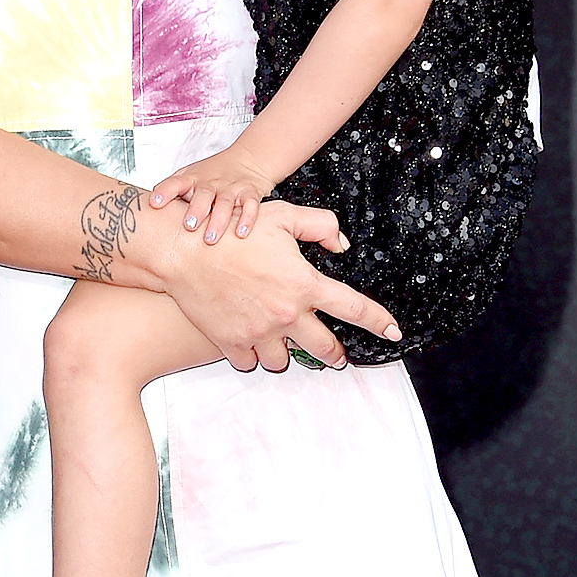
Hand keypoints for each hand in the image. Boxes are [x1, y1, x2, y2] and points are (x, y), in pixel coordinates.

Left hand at [151, 145, 280, 242]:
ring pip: (225, 203)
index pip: (175, 182)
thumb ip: (172, 192)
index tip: (155, 203)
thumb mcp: (189, 177)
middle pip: (203, 195)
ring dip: (218, 221)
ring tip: (210, 238)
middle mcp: (210, 183)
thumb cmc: (211, 174)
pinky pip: (250, 206)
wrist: (247, 158)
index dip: (165, 191)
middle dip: (196, 211)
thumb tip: (146, 214)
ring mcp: (231, 188)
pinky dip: (247, 219)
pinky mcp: (250, 193)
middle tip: (188, 226)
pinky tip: (241, 233)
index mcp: (191, 178)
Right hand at [157, 200, 400, 372]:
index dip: (378, 322)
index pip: (354, 308)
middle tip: (336, 354)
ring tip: (282, 341)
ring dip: (286, 353)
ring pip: (283, 361)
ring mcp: (258, 332)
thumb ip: (319, 225)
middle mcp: (286, 314)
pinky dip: (251, 354)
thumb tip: (342, 243)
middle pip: (325, 348)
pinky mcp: (231, 342)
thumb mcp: (282, 215)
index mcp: (304, 284)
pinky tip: (250, 340)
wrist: (183, 250)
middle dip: (335, 353)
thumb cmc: (231, 230)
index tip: (392, 333)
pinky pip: (249, 362)